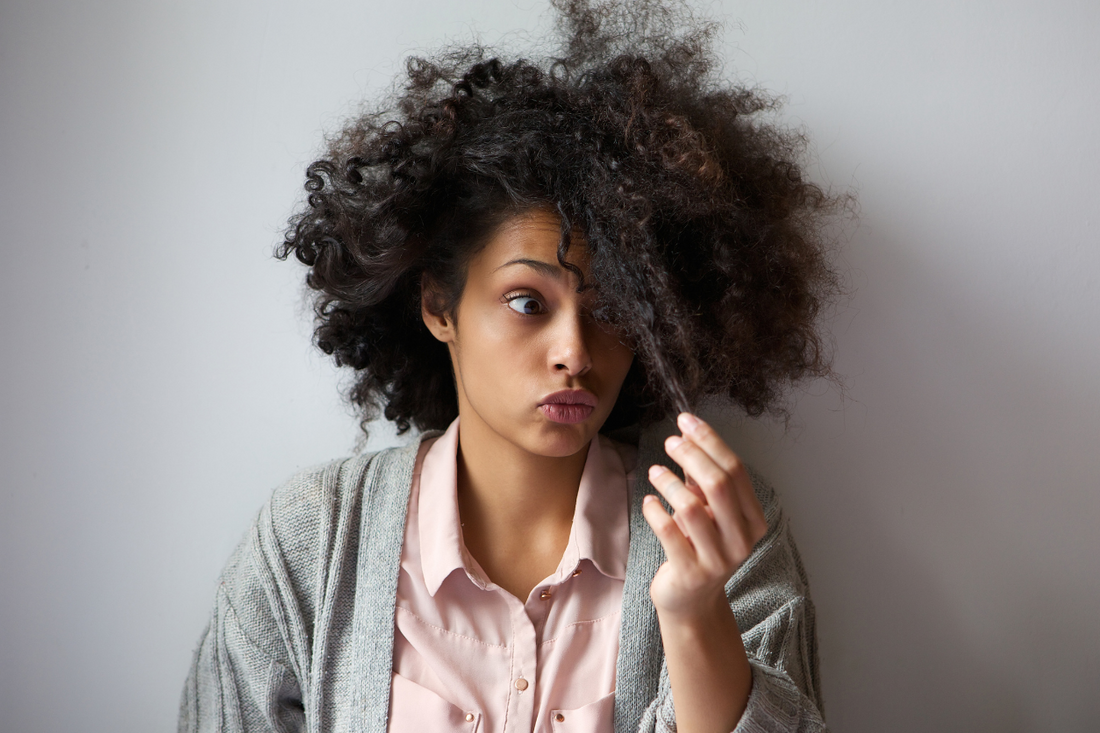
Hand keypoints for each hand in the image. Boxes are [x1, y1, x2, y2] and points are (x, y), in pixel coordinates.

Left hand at [641, 412, 768, 618]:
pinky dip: (655, 512)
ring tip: (654, 471)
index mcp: (753, 519)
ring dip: (669, 482)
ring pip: (691, 508)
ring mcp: (718, 559)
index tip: (685, 420)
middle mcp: (742, 540)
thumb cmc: (698, 545)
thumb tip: (688, 432)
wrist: (690, 599)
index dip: (710, 441)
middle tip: (669, 442)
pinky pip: (669, 533)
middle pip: (718, 485)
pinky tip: (648, 501)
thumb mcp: (707, 510)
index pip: (735, 470)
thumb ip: (702, 478)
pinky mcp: (691, 573)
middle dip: (691, 456)